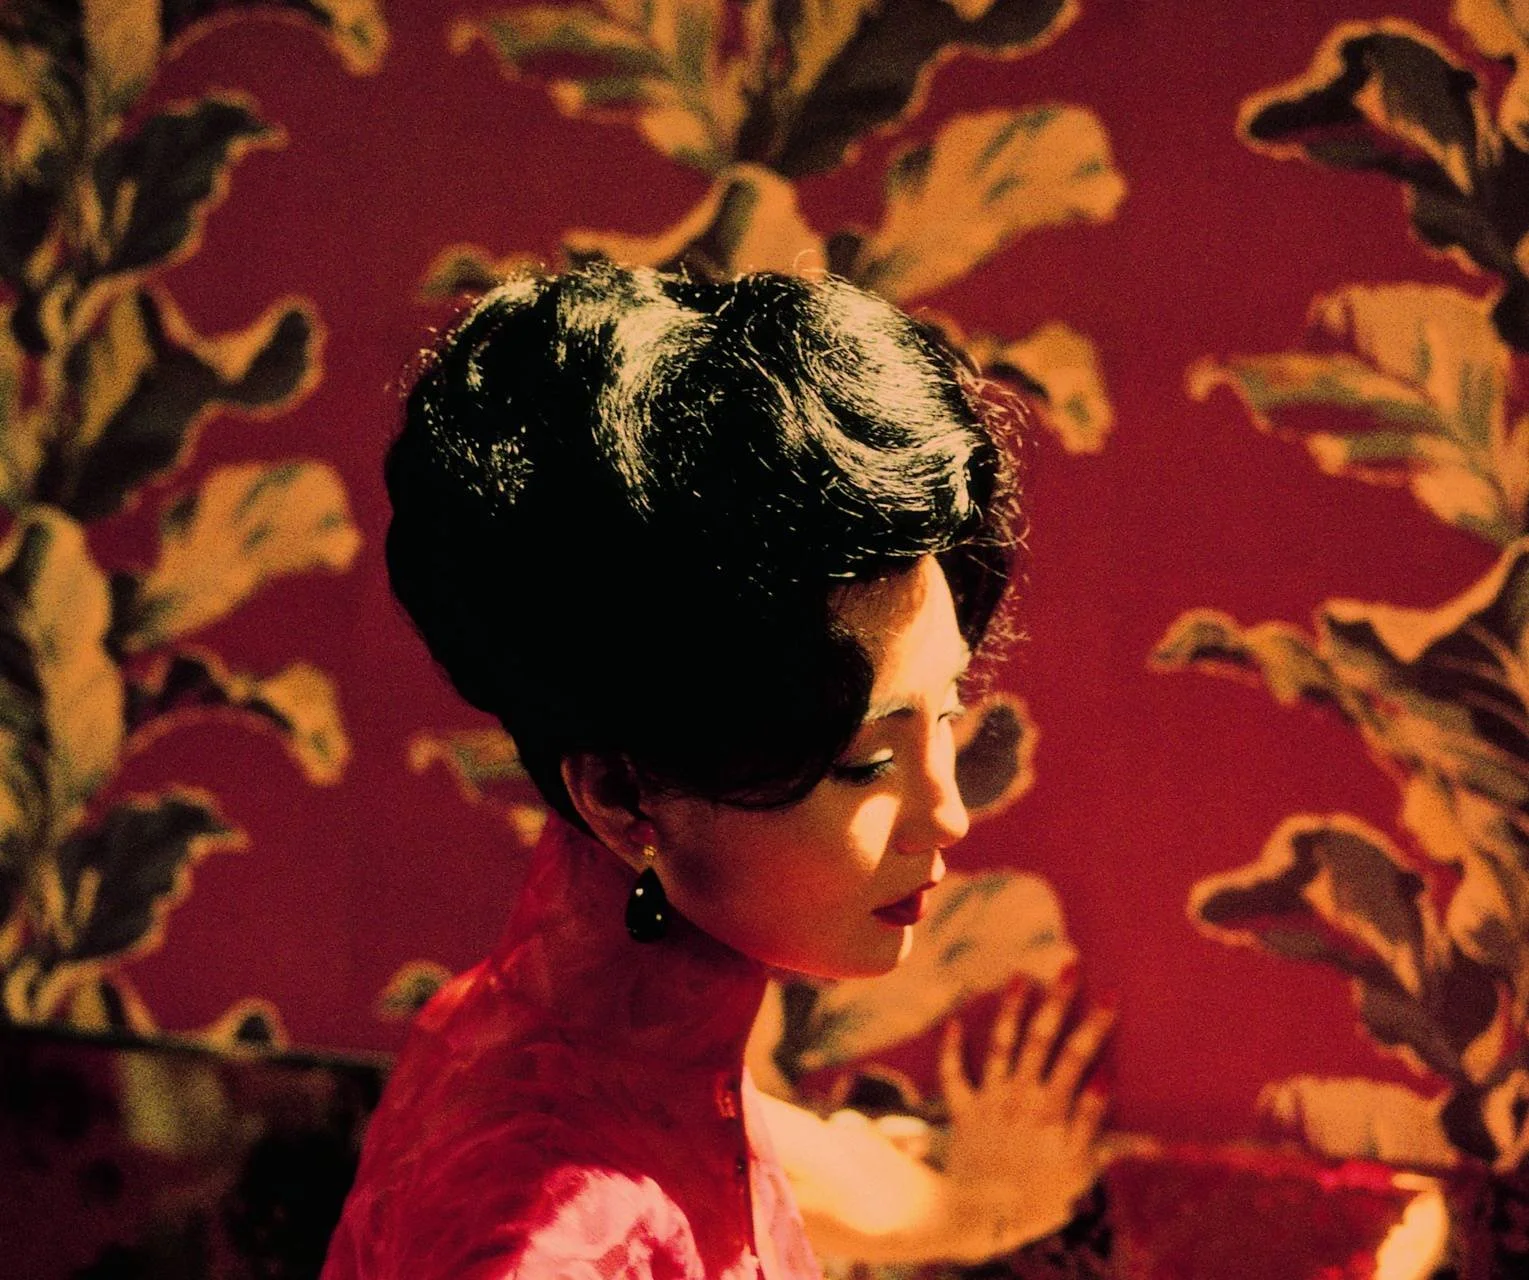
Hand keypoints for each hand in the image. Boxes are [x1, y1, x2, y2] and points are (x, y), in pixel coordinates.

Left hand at [937, 970, 1114, 1257]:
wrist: (979, 1217)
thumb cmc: (1038, 1199)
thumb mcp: (1079, 1169)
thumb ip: (1097, 1128)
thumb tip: (1110, 1082)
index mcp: (1052, 1107)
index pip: (1078, 1056)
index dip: (1095, 1025)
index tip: (1108, 992)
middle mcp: (1020, 1095)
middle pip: (1041, 1039)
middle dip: (1057, 1000)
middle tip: (1069, 965)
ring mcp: (990, 1099)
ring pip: (1001, 1044)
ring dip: (1011, 1009)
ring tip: (1019, 975)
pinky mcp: (963, 1111)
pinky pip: (954, 1075)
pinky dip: (952, 1048)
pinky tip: (954, 1022)